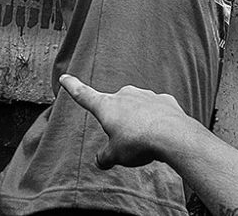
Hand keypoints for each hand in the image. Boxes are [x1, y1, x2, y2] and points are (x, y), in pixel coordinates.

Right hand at [60, 74, 190, 168]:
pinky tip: (162, 134)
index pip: (84, 95)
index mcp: (107, 106)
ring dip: (139, 122)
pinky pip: (156, 111)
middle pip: (116, 108)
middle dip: (119, 123)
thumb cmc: (138, 143)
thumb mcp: (115, 156)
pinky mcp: (164, 100)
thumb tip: (101, 160)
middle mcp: (125, 95)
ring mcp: (146, 95)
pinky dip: (157, 121)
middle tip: (128, 142)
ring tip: (146, 141)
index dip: (73, 87)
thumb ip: (105, 157)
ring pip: (137, 109)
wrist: (172, 135)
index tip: (64, 77)